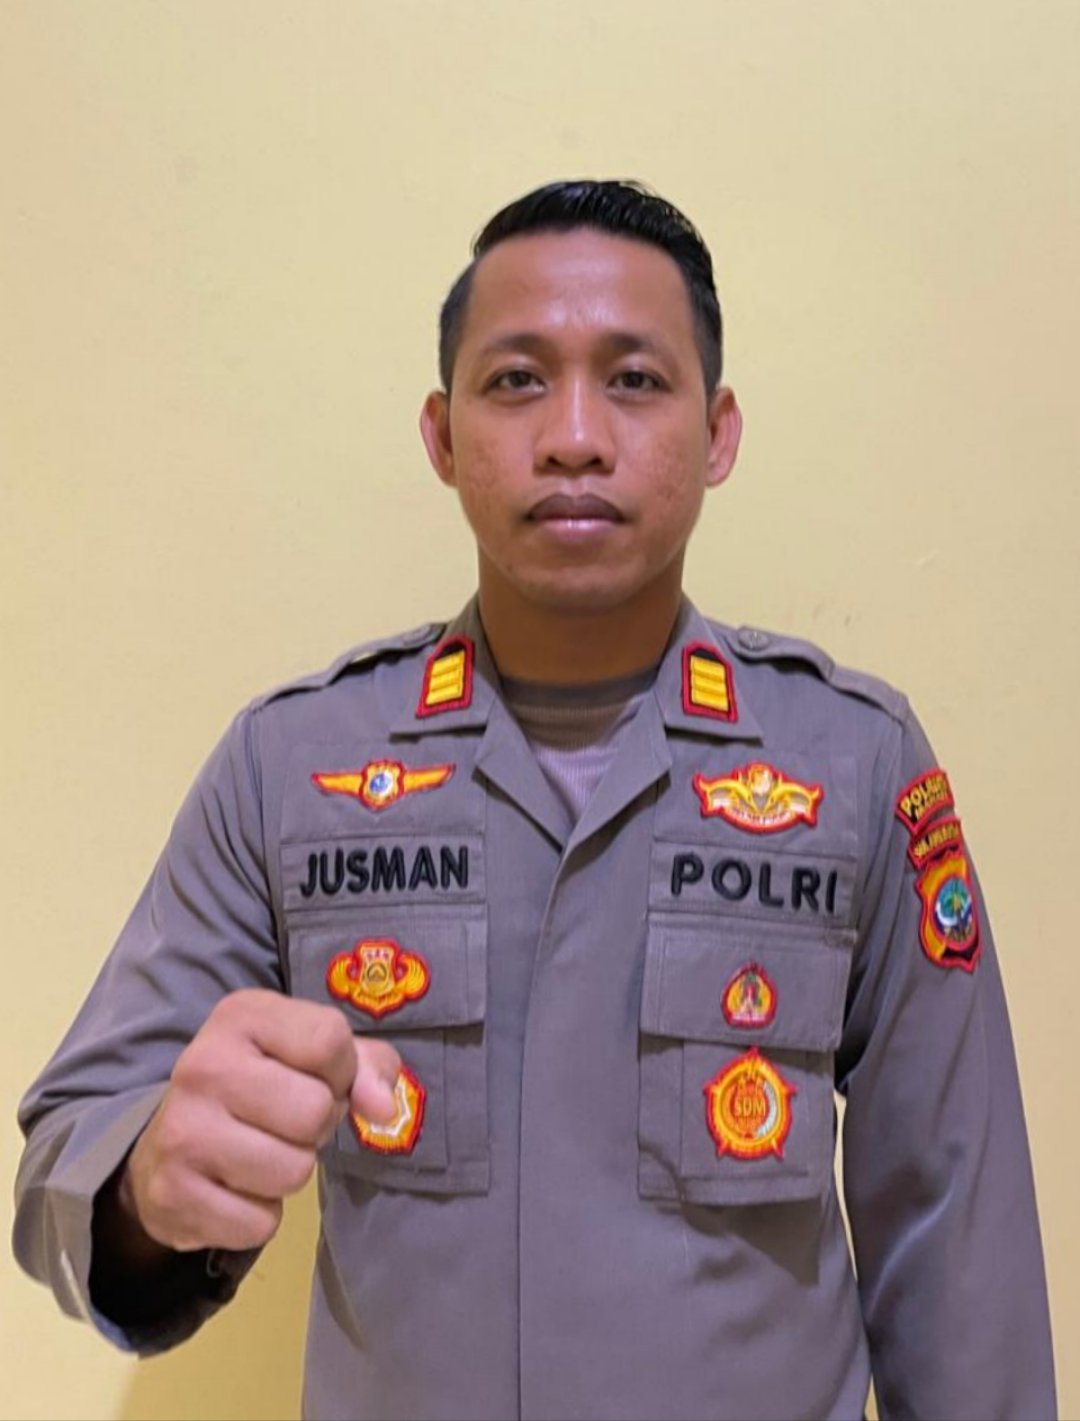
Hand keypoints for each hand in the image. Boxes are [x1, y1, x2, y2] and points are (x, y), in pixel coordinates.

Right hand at [116, 989, 400, 1253]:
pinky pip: (260, 1224)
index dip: (340, 1070)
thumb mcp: (313, 1054)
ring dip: (290, 1171)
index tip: (315, 1078)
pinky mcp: (172, 1196)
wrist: (172, 1144)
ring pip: (294, 1171)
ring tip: (262, 1151)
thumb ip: (367, 1066)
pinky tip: (234, 1188)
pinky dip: (259, 1215)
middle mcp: (202, 1065)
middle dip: (316, 1125)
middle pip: (314, 1111)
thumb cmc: (261, 1086)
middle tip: (286, 1123)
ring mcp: (181, 1131)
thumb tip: (383, 1109)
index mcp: (241, 1015)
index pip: (329, 1041)